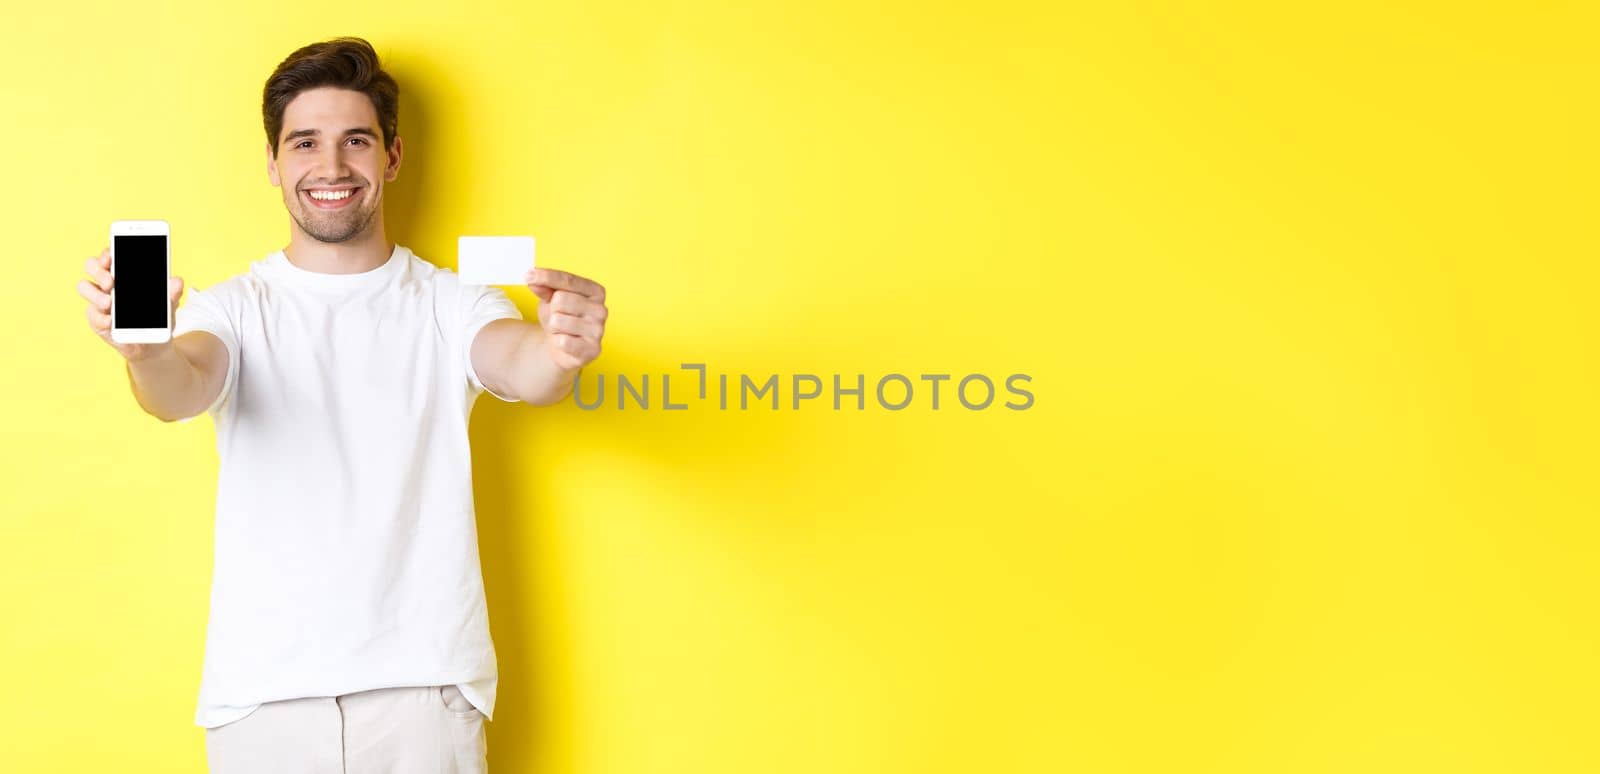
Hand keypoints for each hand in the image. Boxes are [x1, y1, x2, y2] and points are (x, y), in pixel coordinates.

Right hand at [79, 245, 184, 361]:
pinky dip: (100, 317)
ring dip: (94, 294)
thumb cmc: (158, 316)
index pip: (110, 255)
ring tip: (108, 302)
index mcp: (123, 273)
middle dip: (97, 270)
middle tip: (110, 282)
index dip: (107, 253)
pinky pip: (92, 315)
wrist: (153, 343)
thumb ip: (172, 292)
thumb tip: (177, 281)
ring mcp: (99, 300)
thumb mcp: (169, 304)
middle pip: (91, 266)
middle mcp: (106, 283)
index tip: (110, 257)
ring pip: (84, 287)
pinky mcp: (97, 319)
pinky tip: (110, 321)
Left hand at [525, 268, 606, 370]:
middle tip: (557, 317)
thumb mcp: (550, 299)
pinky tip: (565, 343)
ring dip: (553, 327)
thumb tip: (532, 278)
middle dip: (552, 309)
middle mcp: (601, 309)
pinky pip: (562, 341)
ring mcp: (598, 330)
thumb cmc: (560, 317)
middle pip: (561, 299)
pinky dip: (557, 342)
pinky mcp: (592, 349)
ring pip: (558, 321)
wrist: (562, 347)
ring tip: (561, 331)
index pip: (568, 280)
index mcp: (595, 291)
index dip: (547, 277)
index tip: (528, 275)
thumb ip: (544, 288)